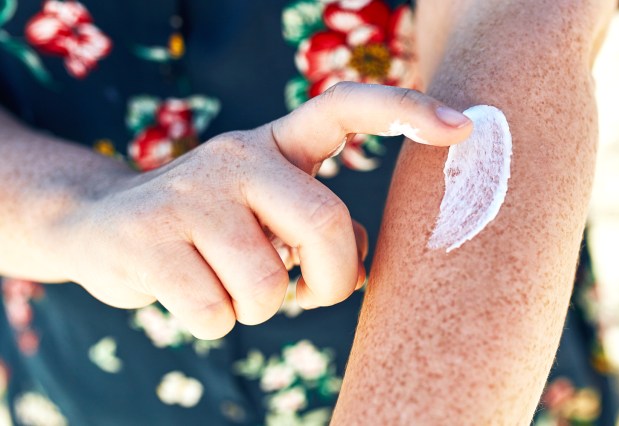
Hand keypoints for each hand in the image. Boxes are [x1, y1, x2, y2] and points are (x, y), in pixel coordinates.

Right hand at [55, 82, 471, 338]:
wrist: (106, 226)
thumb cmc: (211, 227)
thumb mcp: (268, 211)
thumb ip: (318, 225)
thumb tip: (361, 259)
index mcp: (275, 144)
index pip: (345, 108)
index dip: (405, 109)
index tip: (460, 127)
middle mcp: (237, 157)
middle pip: (328, 225)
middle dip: (334, 280)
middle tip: (311, 293)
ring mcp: (190, 195)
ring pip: (266, 287)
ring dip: (257, 306)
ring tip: (228, 283)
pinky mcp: (149, 240)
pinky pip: (215, 313)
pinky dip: (212, 321)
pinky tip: (188, 291)